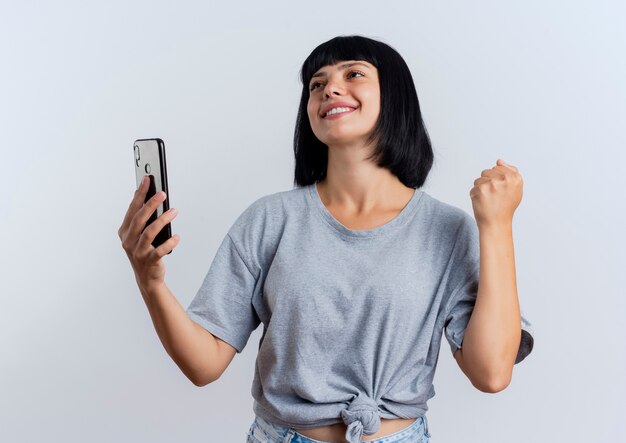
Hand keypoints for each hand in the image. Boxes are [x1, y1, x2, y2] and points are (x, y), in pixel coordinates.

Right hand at [118, 176, 179, 292]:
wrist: (147, 278)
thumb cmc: (144, 251)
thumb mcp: (139, 234)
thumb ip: (141, 218)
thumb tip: (147, 196)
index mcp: (125, 231)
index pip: (132, 209)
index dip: (139, 194)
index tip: (147, 180)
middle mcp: (128, 240)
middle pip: (139, 219)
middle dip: (150, 204)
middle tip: (162, 193)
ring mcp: (137, 252)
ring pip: (149, 233)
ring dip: (162, 220)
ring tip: (174, 211)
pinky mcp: (149, 261)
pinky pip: (159, 250)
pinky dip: (169, 243)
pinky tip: (177, 236)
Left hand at [470, 159, 522, 227]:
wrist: (496, 224)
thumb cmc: (505, 206)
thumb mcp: (515, 188)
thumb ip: (510, 172)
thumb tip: (499, 161)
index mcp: (515, 178)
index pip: (498, 167)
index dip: (497, 179)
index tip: (501, 190)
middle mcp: (505, 180)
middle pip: (487, 171)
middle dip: (488, 182)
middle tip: (494, 196)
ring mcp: (492, 184)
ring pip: (479, 179)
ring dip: (481, 189)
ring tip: (488, 200)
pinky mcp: (480, 190)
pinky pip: (473, 188)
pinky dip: (475, 196)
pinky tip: (483, 203)